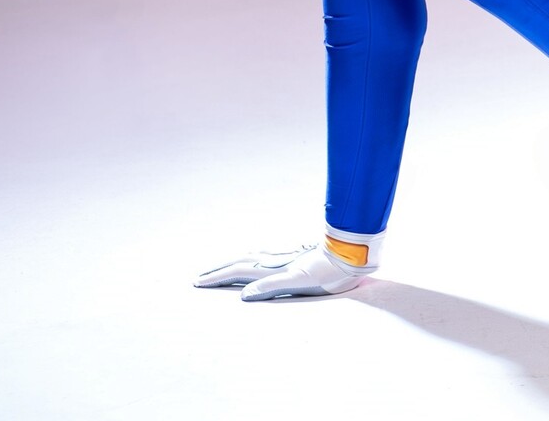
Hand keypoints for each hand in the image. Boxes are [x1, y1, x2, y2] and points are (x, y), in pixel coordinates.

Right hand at [192, 231, 380, 301]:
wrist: (351, 254)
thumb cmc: (328, 271)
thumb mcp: (299, 281)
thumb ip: (272, 286)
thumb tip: (243, 295)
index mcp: (272, 267)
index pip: (237, 272)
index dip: (217, 278)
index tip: (197, 282)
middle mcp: (275, 260)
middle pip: (239, 263)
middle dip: (218, 270)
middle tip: (199, 277)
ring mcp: (284, 257)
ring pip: (250, 258)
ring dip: (232, 263)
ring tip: (220, 269)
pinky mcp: (295, 257)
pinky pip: (264, 258)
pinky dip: (251, 260)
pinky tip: (256, 261)